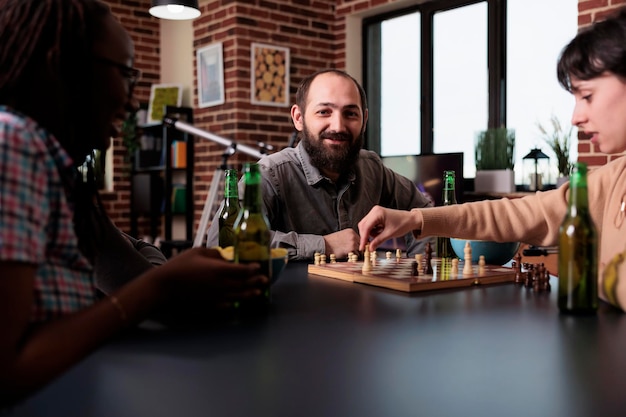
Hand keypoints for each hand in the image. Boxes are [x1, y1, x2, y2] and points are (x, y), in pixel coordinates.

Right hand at [152, 247, 268, 312]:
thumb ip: (215, 253)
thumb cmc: (180, 265)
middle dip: (256, 281)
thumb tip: (226, 256)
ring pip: (238, 295)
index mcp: (219, 270)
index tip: (259, 266)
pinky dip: (236, 302)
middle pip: (244, 284)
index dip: (253, 269)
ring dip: (250, 293)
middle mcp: (221, 284)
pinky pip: (227, 303)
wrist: (166, 286)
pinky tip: (240, 300)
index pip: (242, 270)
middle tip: (265, 279)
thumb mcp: (198, 252)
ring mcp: (216, 296)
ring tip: (259, 292)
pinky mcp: (210, 303)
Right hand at [323, 229, 360, 258]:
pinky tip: (346, 254)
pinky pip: (356, 255)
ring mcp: (353, 242)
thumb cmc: (332, 241)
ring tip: (347, 252)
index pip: (360, 238)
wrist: (325, 245)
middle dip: (357, 248)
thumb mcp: (342, 235)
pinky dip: (352, 256)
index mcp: (351, 231)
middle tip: (350, 250)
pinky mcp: (351, 249)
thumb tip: (357, 243)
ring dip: (355, 252)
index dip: (357, 244)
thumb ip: (350, 237)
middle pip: (361, 244)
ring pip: (360, 250)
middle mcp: (353, 235)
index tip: (353, 246)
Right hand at [358, 206, 420, 251]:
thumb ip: (378, 241)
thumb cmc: (403, 224)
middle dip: (365, 236)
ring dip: (370, 233)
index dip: (363, 239)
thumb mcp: (389, 234)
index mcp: (377, 213)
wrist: (411, 219)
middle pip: (363, 225)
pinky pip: (370, 224)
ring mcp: (375, 212)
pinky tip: (380, 233)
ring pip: (366, 225)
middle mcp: (375, 211)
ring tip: (379, 237)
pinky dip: (373, 231)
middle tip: (368, 246)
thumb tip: (370, 248)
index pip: (366, 227)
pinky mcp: (377, 215)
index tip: (362, 247)